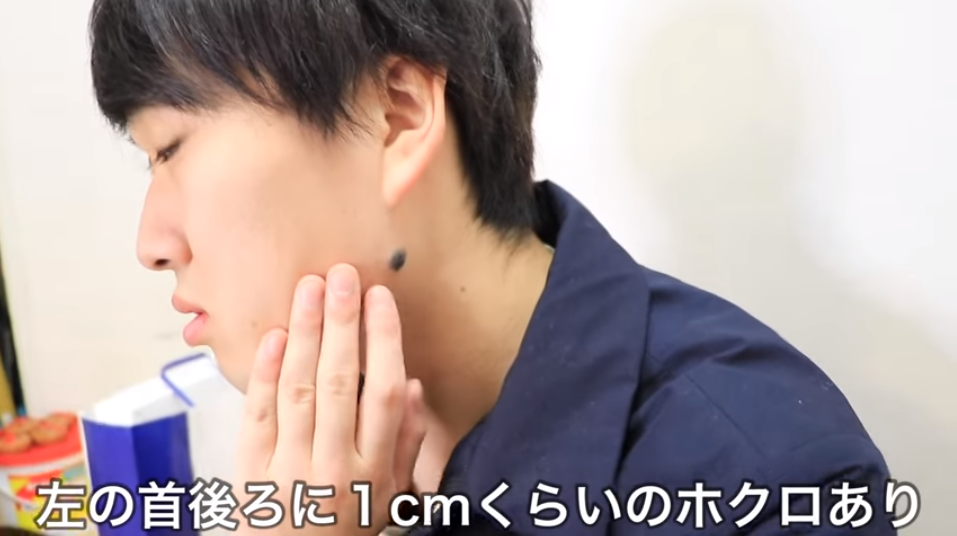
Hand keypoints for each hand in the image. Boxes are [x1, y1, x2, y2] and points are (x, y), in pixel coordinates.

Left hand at [234, 264, 426, 533]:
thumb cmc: (345, 528)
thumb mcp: (391, 495)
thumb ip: (404, 442)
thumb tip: (409, 385)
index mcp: (372, 469)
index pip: (381, 393)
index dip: (382, 341)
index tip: (379, 299)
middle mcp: (332, 465)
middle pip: (339, 382)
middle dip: (341, 324)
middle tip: (342, 276)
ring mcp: (287, 468)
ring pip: (297, 390)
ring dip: (303, 333)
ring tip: (309, 288)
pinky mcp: (249, 471)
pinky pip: (257, 414)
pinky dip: (264, 373)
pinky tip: (275, 335)